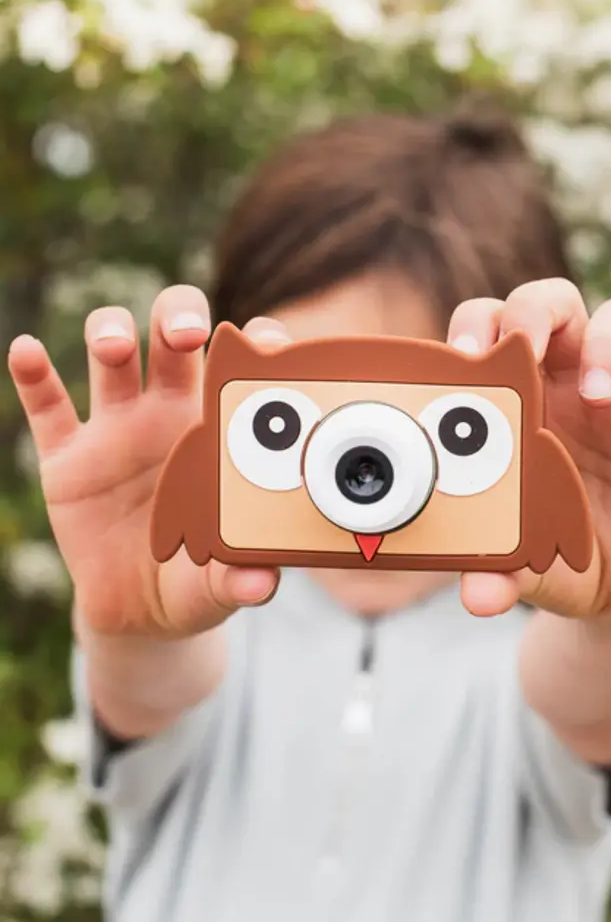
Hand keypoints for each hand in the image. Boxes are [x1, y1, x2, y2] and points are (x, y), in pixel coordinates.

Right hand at [8, 287, 279, 639]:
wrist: (138, 611)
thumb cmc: (195, 579)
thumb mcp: (218, 581)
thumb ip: (238, 575)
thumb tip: (260, 584)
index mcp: (217, 427)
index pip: (240, 360)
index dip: (255, 338)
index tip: (266, 341)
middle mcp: (167, 413)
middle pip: (171, 334)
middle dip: (178, 315)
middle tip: (187, 333)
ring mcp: (114, 429)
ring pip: (110, 353)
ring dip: (111, 332)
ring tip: (115, 347)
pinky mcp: (65, 457)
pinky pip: (47, 406)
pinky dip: (32, 374)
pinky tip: (26, 351)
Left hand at [448, 280, 610, 620]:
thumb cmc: (551, 553)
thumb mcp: (519, 562)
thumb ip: (494, 568)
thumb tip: (476, 595)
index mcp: (513, 396)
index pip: (490, 327)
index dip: (476, 325)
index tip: (469, 355)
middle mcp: (565, 381)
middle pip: (552, 302)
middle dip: (535, 310)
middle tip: (525, 346)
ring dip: (606, 343)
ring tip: (596, 393)